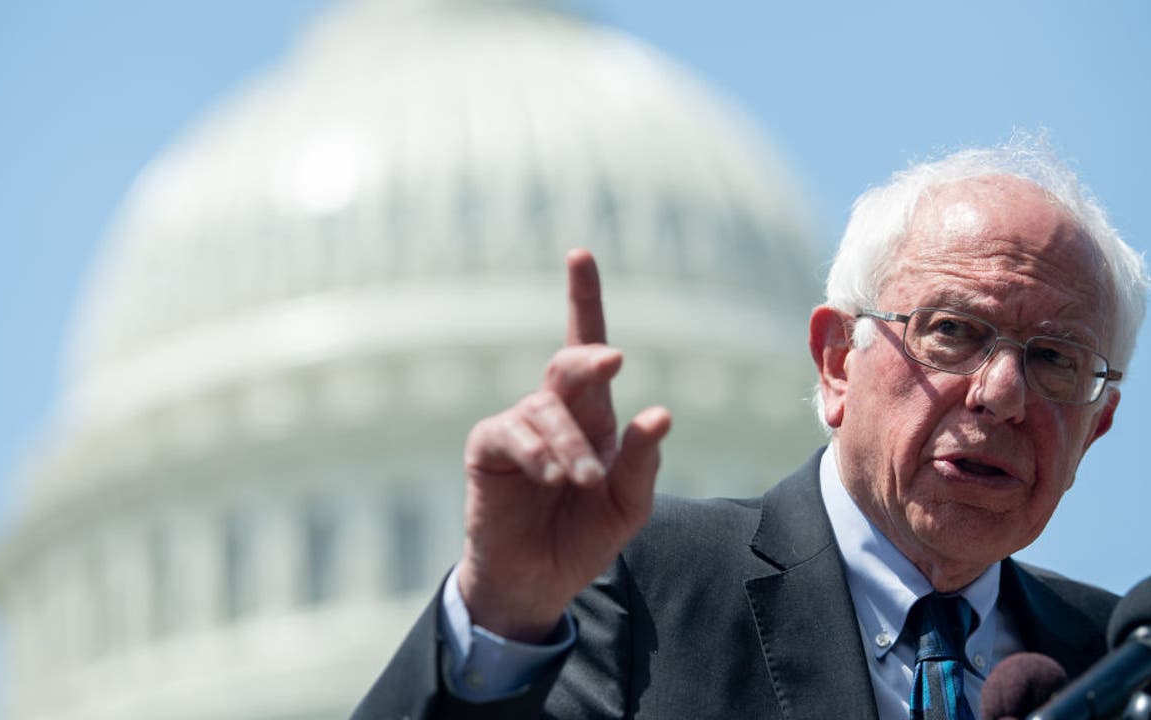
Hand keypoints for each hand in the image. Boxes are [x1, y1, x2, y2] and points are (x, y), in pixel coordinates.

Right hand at [457, 249, 670, 641]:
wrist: (537, 580)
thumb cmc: (584, 536)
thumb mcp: (629, 504)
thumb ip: (644, 461)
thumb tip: (660, 413)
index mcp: (593, 416)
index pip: (586, 347)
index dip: (583, 299)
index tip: (579, 254)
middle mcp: (555, 411)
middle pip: (571, 363)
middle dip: (592, 357)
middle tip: (614, 360)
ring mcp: (519, 426)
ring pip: (548, 408)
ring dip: (571, 444)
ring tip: (583, 483)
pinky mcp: (490, 446)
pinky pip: (512, 431)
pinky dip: (538, 452)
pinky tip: (550, 477)